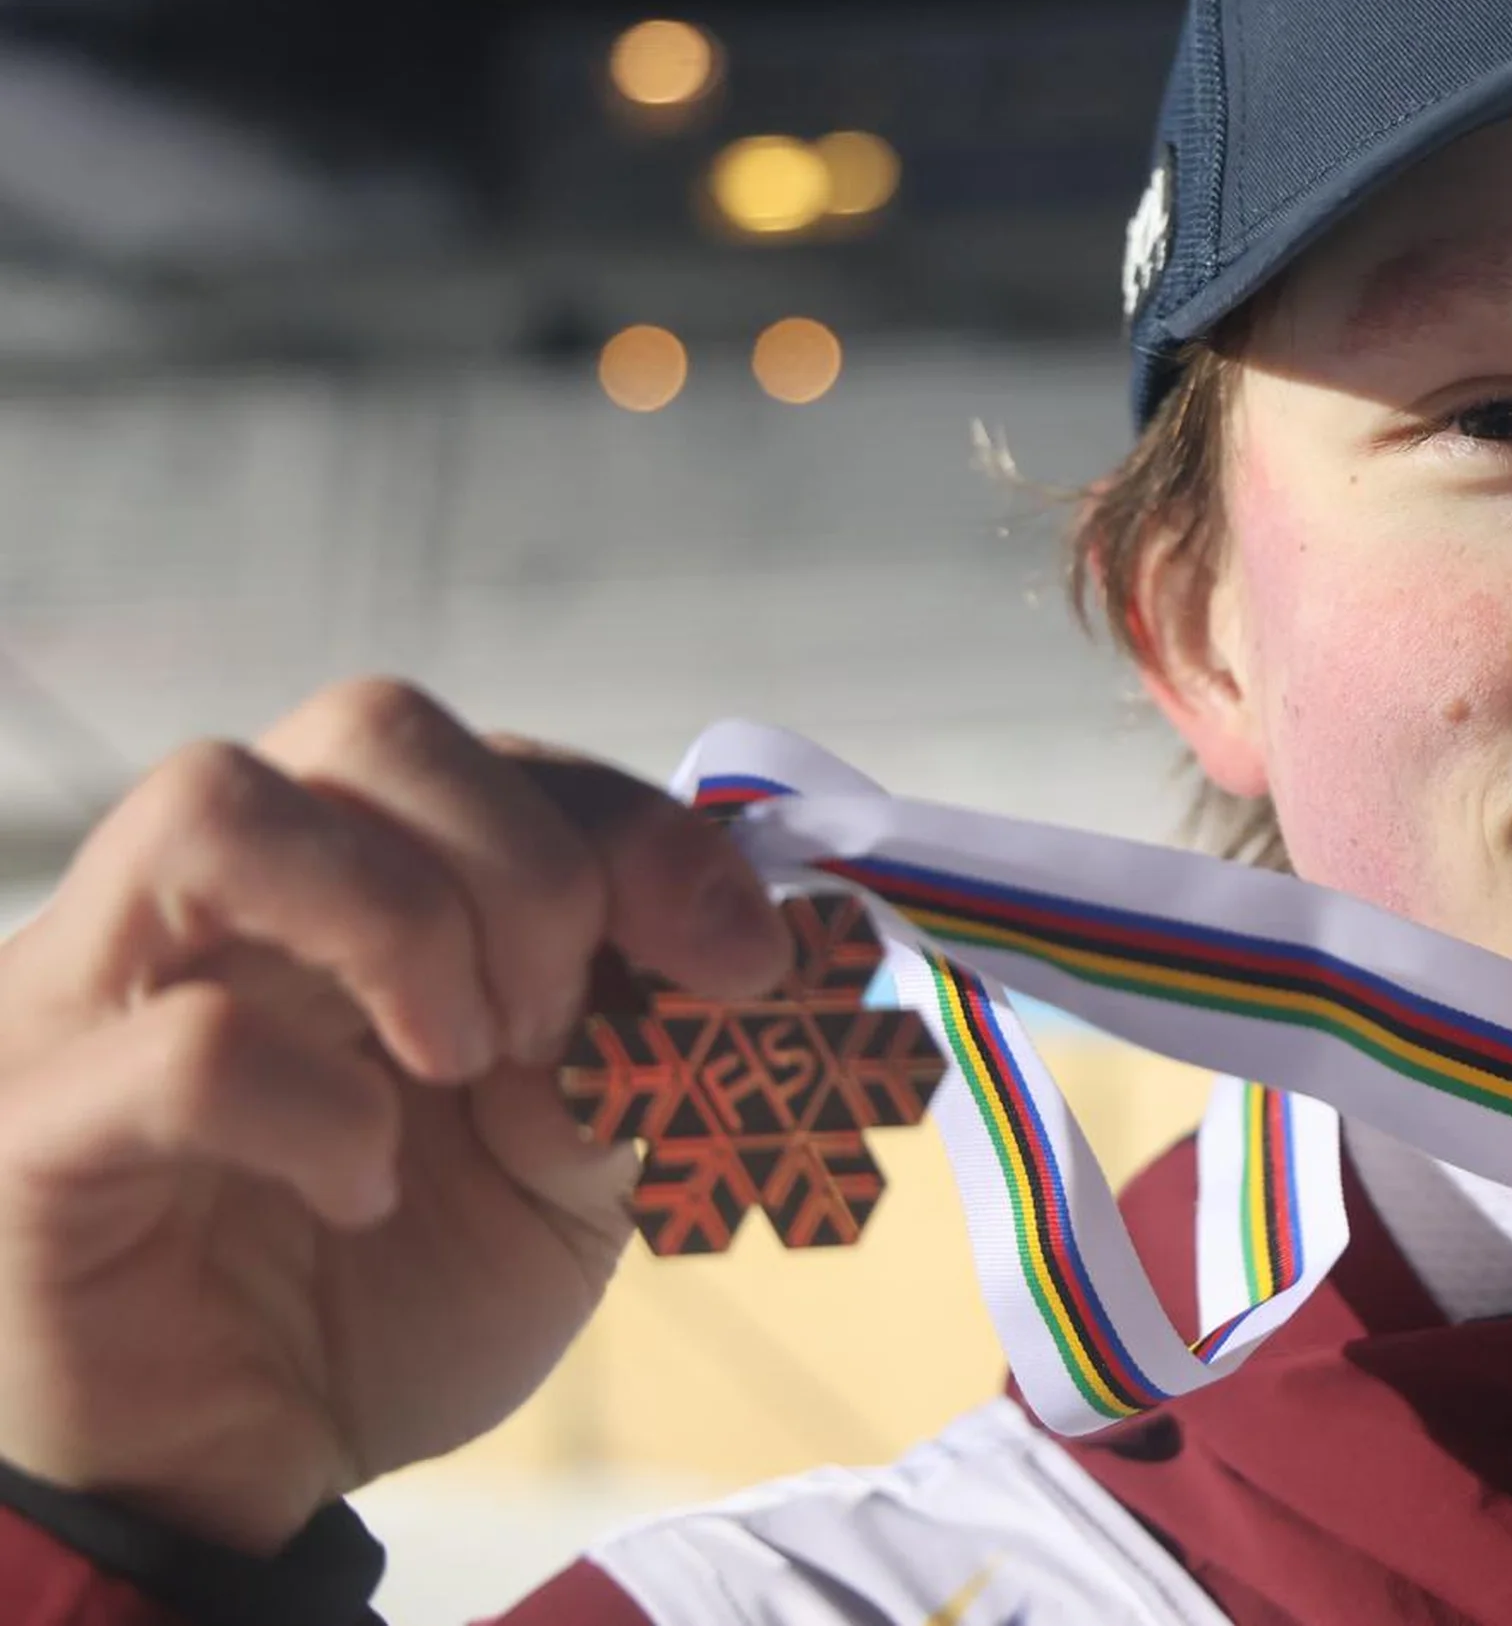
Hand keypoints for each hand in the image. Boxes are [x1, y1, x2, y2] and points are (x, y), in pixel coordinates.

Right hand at [0, 679, 794, 1552]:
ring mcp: (94, 992)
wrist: (229, 1492)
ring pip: (219, 805)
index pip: (497, 757)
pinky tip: (362, 1190)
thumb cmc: (383, 1303)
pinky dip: (321, 1108)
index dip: (643, 836)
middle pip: (368, 722)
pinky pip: (180, 1046)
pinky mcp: (36, 1127)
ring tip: (459, 1062)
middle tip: (552, 1026)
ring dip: (400, 923)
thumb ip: (636, 1059)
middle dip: (523, 862)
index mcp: (348, 886)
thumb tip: (719, 967)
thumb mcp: (567, 1177)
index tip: (739, 963)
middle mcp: (211, 903)